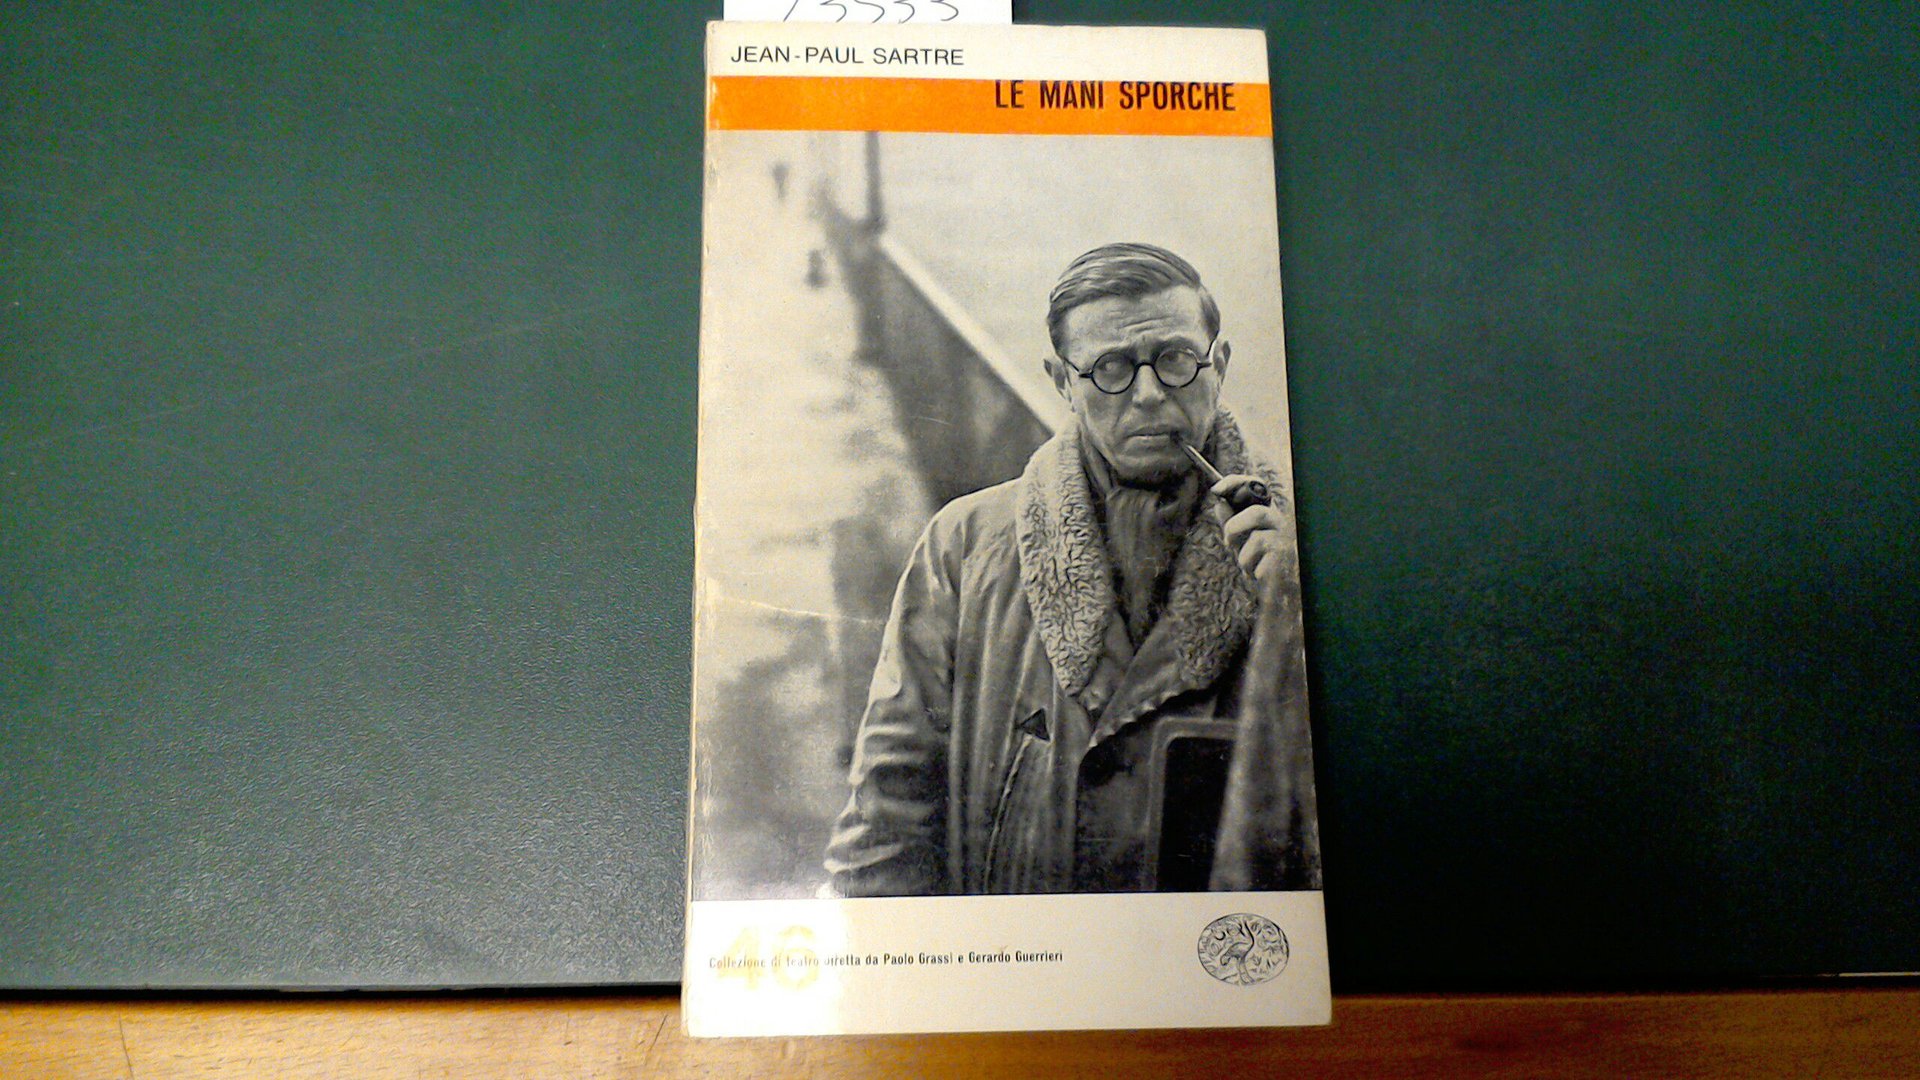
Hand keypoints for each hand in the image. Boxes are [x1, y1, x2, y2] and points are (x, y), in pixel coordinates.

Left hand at [1211, 475, 1296, 608]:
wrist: (1279, 592)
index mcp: (1269, 513)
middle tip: (1229, 542)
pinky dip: (1249, 569)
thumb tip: (1219, 503)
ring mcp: (1285, 540)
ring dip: (1243, 555)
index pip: (1257, 486)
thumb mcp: (1240, 540)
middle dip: (1234, 528)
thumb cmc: (1260, 563)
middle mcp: (1280, 522)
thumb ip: (1230, 522)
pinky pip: (1257, 560)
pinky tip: (1256, 574)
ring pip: (1256, 539)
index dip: (1236, 482)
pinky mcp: (1284, 559)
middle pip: (1257, 513)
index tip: (1215, 489)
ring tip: (1247, 564)